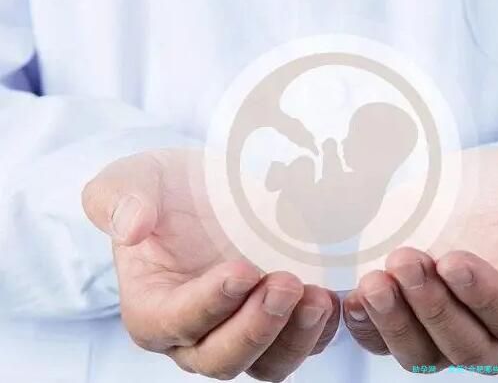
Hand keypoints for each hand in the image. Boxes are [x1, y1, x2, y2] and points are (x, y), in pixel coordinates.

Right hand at [82, 149, 339, 380]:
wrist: (206, 189)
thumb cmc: (164, 190)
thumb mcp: (132, 179)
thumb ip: (118, 200)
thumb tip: (130, 229)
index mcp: (152, 307)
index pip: (175, 322)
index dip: (208, 304)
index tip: (242, 270)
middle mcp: (194, 333)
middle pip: (222, 359)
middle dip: (257, 327)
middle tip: (285, 283)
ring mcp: (239, 331)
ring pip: (267, 364)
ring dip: (295, 338)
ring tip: (318, 297)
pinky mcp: (276, 321)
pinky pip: (301, 345)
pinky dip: (320, 332)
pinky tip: (332, 298)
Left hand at [343, 147, 497, 373]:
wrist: (461, 184)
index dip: (485, 297)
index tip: (454, 259)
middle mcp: (487, 332)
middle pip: (464, 346)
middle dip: (433, 306)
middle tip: (409, 259)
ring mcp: (439, 329)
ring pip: (419, 352)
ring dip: (395, 321)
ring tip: (377, 280)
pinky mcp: (400, 317)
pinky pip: (380, 341)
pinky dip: (366, 327)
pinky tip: (354, 297)